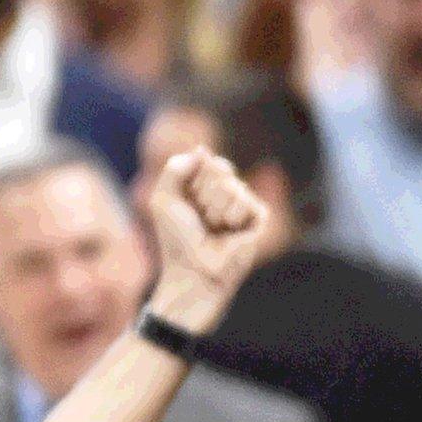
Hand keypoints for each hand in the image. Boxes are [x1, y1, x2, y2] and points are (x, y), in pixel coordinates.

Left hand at [144, 147, 268, 332]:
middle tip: (199, 218)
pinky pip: (247, 202)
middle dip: (203, 193)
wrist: (192, 270)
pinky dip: (232, 217)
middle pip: (221, 168)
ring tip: (213, 228)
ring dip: (215, 209)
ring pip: (233, 186)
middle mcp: (225, 192)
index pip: (206, 161)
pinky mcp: (258, 218)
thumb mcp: (163, 198)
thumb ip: (176, 168)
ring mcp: (243, 204)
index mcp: (204, 186)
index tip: (186, 202)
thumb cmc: (177, 239)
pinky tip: (229, 233)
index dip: (194, 179)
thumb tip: (202, 150)